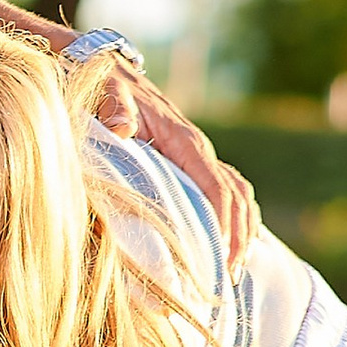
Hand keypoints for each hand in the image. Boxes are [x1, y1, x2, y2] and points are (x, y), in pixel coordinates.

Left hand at [102, 84, 258, 264]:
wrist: (106, 70)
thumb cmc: (104, 87)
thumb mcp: (105, 92)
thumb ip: (113, 109)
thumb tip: (121, 128)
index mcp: (184, 140)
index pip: (216, 186)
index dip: (223, 223)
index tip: (222, 256)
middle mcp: (198, 151)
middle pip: (236, 197)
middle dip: (239, 237)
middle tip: (230, 277)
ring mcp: (197, 158)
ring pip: (237, 196)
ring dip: (242, 233)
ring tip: (234, 271)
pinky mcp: (189, 165)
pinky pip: (223, 194)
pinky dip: (234, 221)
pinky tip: (230, 248)